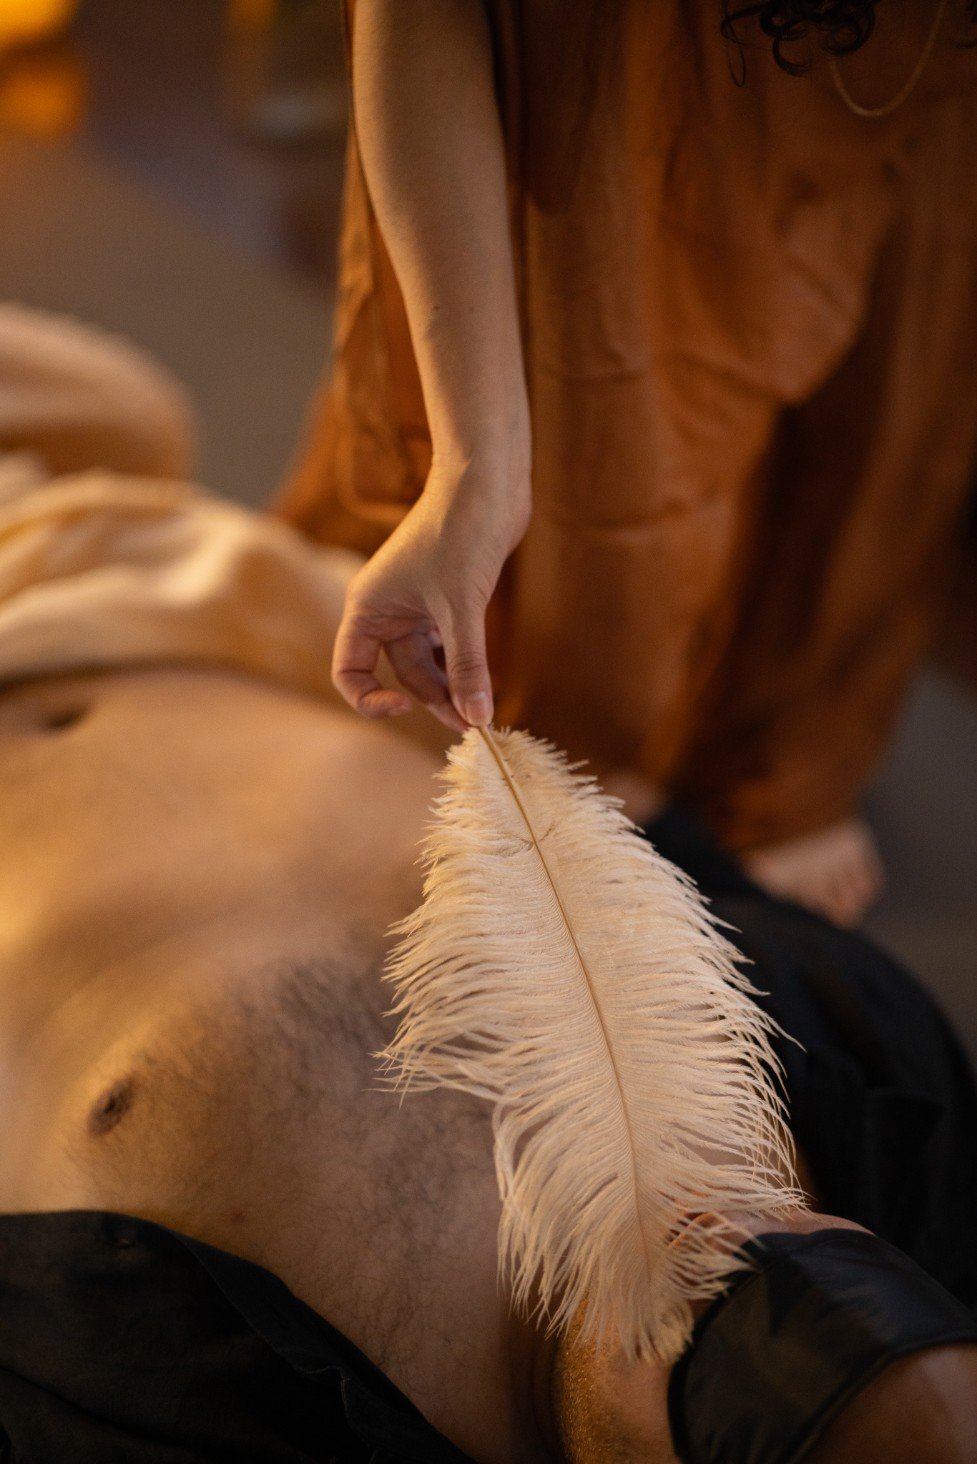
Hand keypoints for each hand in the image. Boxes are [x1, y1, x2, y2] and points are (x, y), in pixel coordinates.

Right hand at [332, 456, 529, 730]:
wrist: (487, 482)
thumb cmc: (461, 533)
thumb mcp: (462, 608)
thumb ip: (467, 666)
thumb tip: (477, 719)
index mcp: (368, 608)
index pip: (349, 672)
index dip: (370, 700)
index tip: (407, 708)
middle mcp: (387, 609)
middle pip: (400, 673)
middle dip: (433, 699)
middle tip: (472, 725)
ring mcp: (417, 605)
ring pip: (428, 662)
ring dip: (452, 686)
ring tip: (481, 713)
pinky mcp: (447, 599)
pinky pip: (449, 645)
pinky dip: (465, 664)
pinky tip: (487, 682)